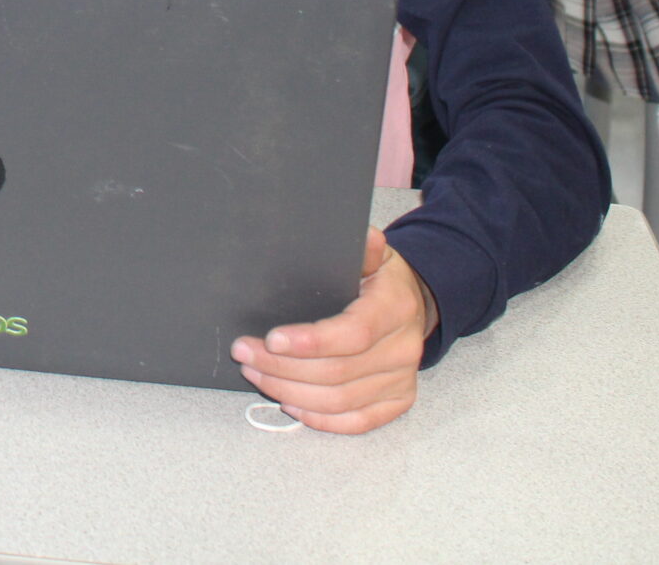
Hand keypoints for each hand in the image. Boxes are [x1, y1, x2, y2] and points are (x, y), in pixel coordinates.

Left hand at [232, 227, 435, 434]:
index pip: (352, 334)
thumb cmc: (382, 281)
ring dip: (289, 391)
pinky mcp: (396, 401)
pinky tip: (290, 403)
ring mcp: (401, 380)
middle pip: (336, 372)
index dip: (310, 342)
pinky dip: (319, 418)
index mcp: (395, 308)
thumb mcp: (373, 256)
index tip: (272, 339)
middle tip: (245, 352)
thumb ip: (362, 249)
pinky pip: (356, 421)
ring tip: (255, 373)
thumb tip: (363, 236)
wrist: (414, 305)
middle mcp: (403, 349)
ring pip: (339, 400)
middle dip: (281, 366)